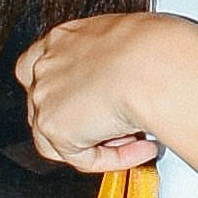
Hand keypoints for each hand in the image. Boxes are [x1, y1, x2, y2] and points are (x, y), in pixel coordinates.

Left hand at [16, 14, 180, 171]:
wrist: (152, 64)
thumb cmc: (153, 47)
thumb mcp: (130, 42)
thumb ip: (116, 62)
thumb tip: (129, 78)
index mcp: (62, 38)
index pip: (43, 66)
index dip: (66, 89)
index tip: (89, 100)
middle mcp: (47, 65)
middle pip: (48, 104)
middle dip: (81, 120)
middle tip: (119, 124)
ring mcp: (44, 96)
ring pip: (60, 135)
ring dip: (97, 142)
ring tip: (135, 138)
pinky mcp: (53, 126)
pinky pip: (81, 156)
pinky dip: (112, 158)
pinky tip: (141, 148)